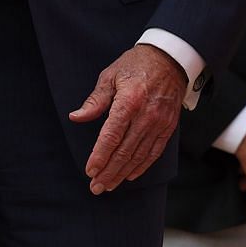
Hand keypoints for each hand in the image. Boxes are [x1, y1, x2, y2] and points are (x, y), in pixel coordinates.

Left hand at [69, 45, 185, 193]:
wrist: (170, 60)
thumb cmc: (135, 65)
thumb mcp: (110, 76)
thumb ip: (95, 101)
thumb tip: (76, 117)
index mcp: (129, 101)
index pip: (111, 136)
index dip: (100, 156)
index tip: (90, 170)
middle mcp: (146, 115)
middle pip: (124, 151)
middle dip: (108, 171)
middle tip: (96, 187)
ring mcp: (159, 123)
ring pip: (139, 156)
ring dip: (122, 173)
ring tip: (108, 185)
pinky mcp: (168, 127)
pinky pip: (154, 152)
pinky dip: (141, 167)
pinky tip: (129, 175)